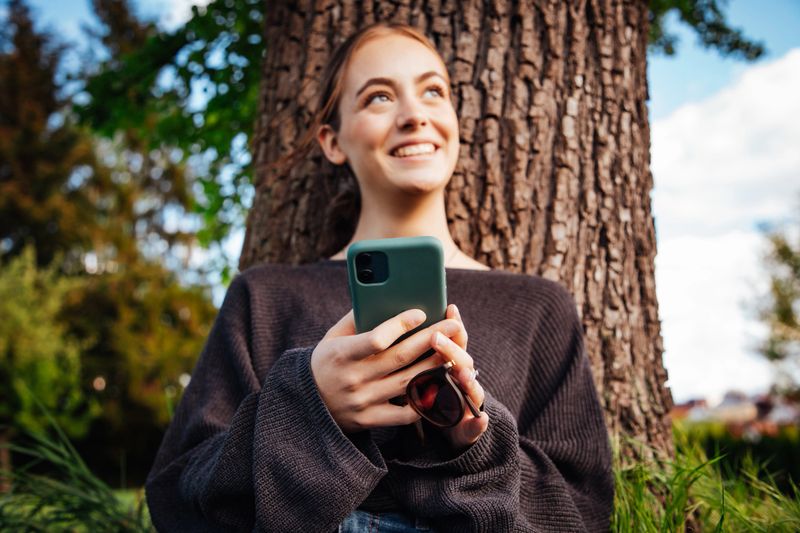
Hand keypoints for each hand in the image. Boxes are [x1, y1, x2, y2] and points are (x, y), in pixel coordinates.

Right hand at [311, 308, 463, 432]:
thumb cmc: (326, 363)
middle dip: (431, 338)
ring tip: (453, 352)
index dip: (400, 325)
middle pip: (400, 358)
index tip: (421, 313)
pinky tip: (439, 385)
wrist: (307, 406)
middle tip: (453, 324)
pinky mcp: (370, 421)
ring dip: (435, 367)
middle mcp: (353, 379)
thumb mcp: (332, 338)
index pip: (376, 339)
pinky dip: (424, 401)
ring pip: (408, 383)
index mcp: (341, 355)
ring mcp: (362, 402)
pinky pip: (404, 414)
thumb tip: (384, 295)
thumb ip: (356, 319)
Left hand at [432, 304, 488, 450]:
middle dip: (451, 349)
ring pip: (473, 389)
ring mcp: (469, 402)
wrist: (452, 429)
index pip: (456, 340)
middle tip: (437, 337)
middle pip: (463, 361)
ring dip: (469, 382)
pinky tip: (479, 419)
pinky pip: (474, 425)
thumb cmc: (430, 394)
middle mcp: (464, 379)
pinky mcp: (470, 427)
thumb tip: (391, 322)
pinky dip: (477, 423)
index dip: (454, 324)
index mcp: (452, 363)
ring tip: (463, 375)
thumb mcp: (424, 369)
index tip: (449, 308)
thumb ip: (418, 349)